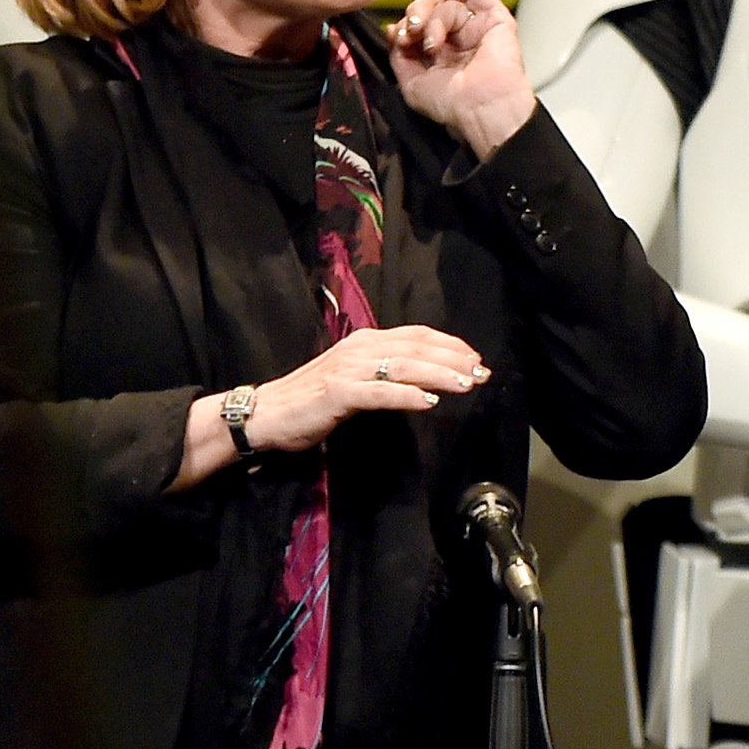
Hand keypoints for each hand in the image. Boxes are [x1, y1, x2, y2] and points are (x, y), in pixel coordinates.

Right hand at [246, 325, 486, 453]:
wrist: (266, 414)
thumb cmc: (313, 400)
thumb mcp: (357, 379)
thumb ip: (387, 373)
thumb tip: (428, 379)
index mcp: (366, 341)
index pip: (417, 335)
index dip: (450, 345)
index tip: (475, 359)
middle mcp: (360, 348)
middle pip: (417, 348)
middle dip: (454, 359)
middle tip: (482, 373)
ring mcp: (348, 369)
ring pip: (404, 366)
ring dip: (439, 374)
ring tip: (466, 384)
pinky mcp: (338, 392)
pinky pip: (379, 392)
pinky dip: (407, 396)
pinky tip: (429, 402)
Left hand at [390, 0, 536, 159]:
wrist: (480, 109)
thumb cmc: (453, 105)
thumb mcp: (411, 83)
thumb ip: (399, 56)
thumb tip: (393, 29)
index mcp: (445, 55)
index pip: (421, 25)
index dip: (406, 25)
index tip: (399, 38)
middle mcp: (461, 40)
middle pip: (433, 8)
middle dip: (416, 16)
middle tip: (412, 33)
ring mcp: (478, 29)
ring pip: (448, 3)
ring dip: (434, 18)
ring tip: (434, 42)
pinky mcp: (496, 21)